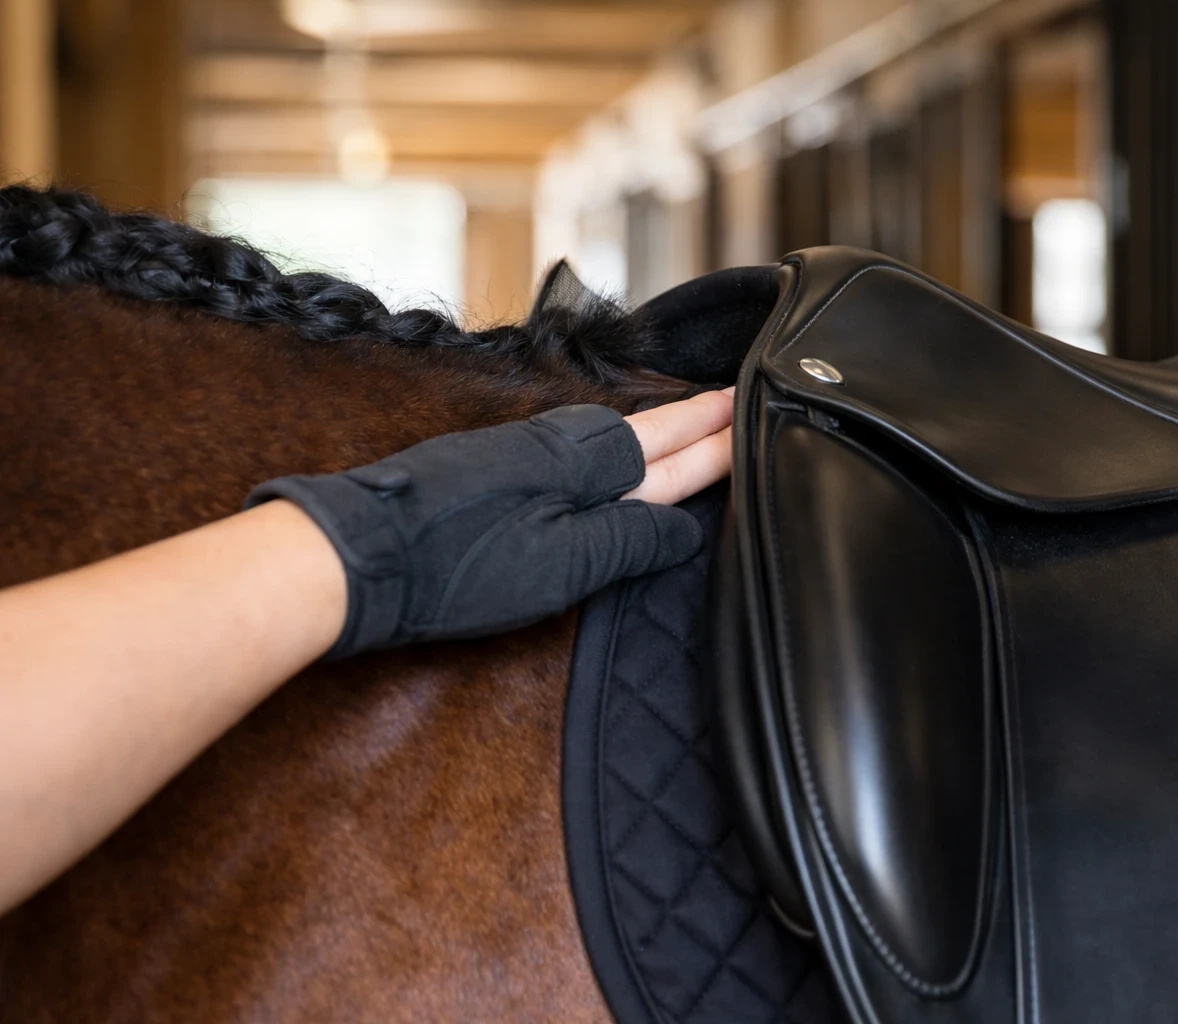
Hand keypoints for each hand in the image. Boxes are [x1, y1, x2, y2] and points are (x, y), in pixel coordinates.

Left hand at [248, 389, 734, 658]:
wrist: (360, 554)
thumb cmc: (459, 567)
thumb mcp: (561, 565)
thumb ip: (628, 539)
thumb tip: (684, 526)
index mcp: (587, 471)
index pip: (672, 455)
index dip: (717, 443)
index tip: (755, 418)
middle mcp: (560, 451)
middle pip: (645, 434)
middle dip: (694, 421)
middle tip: (738, 402)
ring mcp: (523, 456)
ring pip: (611, 437)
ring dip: (658, 429)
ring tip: (693, 422)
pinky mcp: (491, 471)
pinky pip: (577, 447)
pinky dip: (614, 447)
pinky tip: (612, 454)